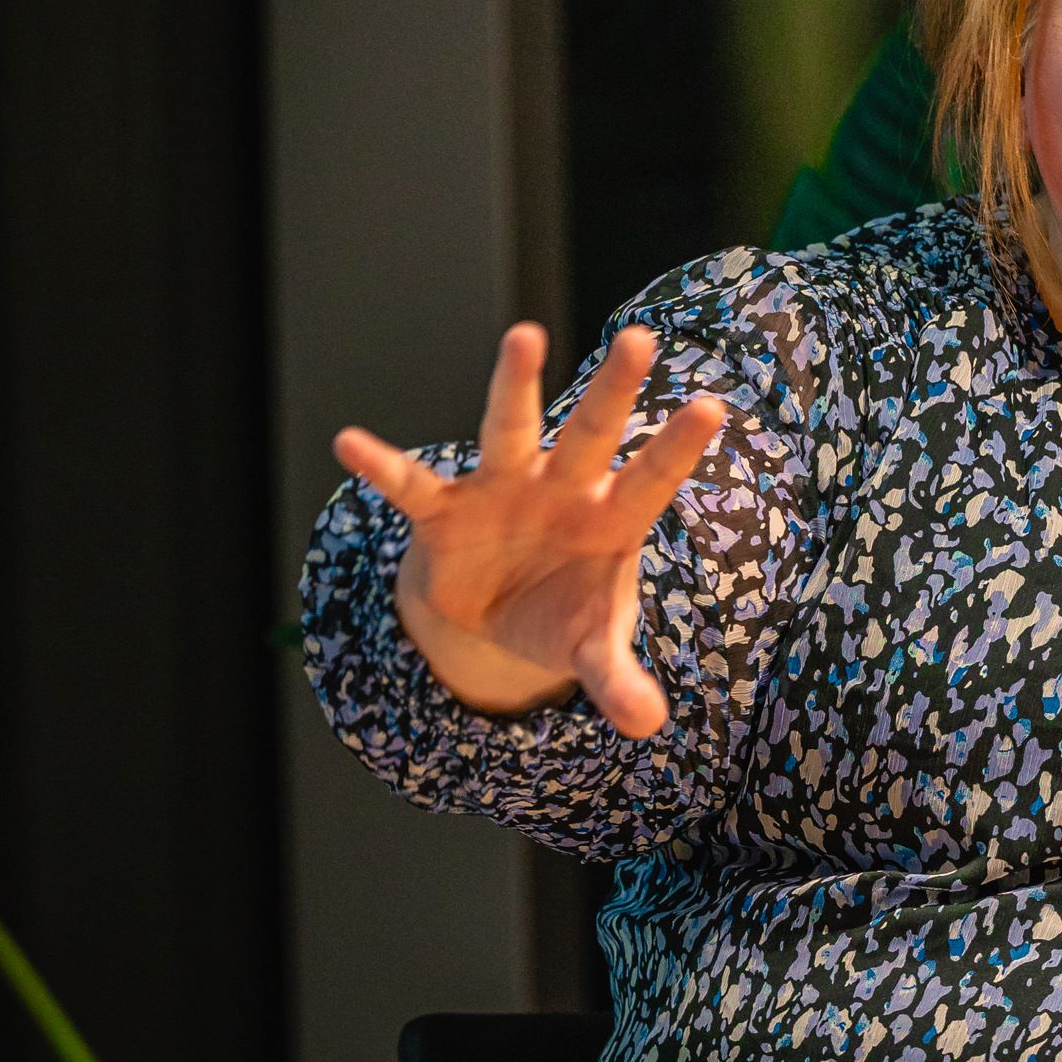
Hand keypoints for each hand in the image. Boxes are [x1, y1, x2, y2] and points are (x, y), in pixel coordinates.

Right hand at [331, 322, 729, 734]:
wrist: (497, 617)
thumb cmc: (565, 616)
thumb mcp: (593, 650)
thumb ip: (618, 679)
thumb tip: (647, 724)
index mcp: (611, 521)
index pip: (651, 480)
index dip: (677, 449)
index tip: (711, 406)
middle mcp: (562, 490)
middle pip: (592, 433)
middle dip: (612, 390)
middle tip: (639, 338)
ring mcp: (503, 491)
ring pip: (510, 429)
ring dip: (515, 386)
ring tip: (526, 337)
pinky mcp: (447, 511)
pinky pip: (413, 485)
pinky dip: (382, 466)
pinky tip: (350, 444)